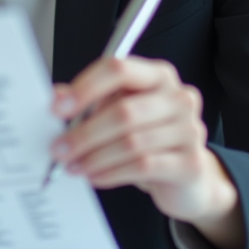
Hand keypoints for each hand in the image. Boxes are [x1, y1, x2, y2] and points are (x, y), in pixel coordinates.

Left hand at [50, 56, 243, 248]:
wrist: (186, 178)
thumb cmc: (149, 138)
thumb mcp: (119, 113)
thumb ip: (90, 102)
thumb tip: (58, 97)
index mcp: (158, 75)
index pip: (119, 70)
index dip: (85, 88)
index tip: (58, 108)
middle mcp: (178, 98)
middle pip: (124, 110)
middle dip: (85, 133)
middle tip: (59, 148)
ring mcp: (189, 130)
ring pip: (132, 142)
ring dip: (95, 157)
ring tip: (73, 165)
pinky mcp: (191, 164)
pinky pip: (144, 166)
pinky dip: (112, 173)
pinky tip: (95, 177)